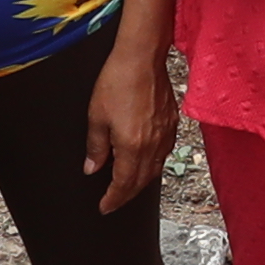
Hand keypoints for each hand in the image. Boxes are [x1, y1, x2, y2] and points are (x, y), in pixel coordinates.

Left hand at [84, 40, 176, 211]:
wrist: (142, 58)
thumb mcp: (96, 116)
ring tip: (126, 183)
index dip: (113, 199)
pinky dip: (152, 163)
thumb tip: (92, 168)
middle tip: (114, 201)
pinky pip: (163, 153)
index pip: (123, 184)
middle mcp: (152, 145)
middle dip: (126, 195)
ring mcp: (165, 135)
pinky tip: (143, 159)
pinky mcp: (172, 123)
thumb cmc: (117, 81)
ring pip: (154, 169)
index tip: (104, 207)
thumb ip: (95, 146)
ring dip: (140, 181)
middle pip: (141, 182)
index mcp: (132, 146)